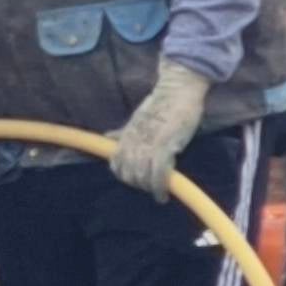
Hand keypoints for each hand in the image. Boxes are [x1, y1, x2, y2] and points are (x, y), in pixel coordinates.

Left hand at [109, 63, 212, 197]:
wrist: (177, 90)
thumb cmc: (162, 103)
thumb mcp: (136, 118)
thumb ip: (124, 131)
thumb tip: (107, 136)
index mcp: (127, 136)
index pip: (115, 163)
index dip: (123, 174)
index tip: (135, 179)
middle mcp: (134, 143)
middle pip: (128, 174)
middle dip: (138, 184)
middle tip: (150, 187)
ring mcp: (149, 146)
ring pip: (141, 177)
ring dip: (149, 188)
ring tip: (158, 192)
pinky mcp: (165, 147)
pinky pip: (158, 175)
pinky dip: (160, 188)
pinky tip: (163, 195)